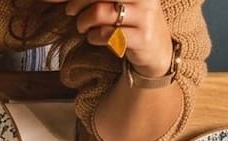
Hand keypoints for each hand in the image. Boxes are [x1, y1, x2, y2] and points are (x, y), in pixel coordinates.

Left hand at [46, 0, 173, 75]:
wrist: (157, 49)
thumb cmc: (128, 21)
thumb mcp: (112, 3)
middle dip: (77, 3)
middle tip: (70, 12)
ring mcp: (146, 14)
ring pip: (100, 11)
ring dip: (83, 22)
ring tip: (83, 27)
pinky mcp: (143, 37)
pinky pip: (107, 34)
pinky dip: (94, 37)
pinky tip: (95, 37)